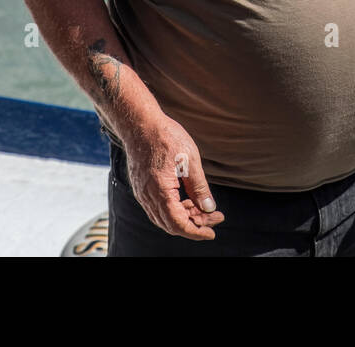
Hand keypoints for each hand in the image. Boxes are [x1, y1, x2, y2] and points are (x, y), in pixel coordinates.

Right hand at [123, 113, 225, 240]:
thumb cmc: (165, 136)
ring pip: (164, 218)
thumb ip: (199, 187)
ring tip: (202, 206)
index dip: (197, 232)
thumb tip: (209, 208)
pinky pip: (157, 208)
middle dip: (195, 224)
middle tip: (214, 215)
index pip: (179, 225)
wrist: (140, 122)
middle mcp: (147, 197)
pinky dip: (174, 209)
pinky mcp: (141, 187)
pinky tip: (186, 199)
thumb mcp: (190, 160)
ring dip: (184, 217)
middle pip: (171, 224)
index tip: (212, 232)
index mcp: (160, 192)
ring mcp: (142, 193)